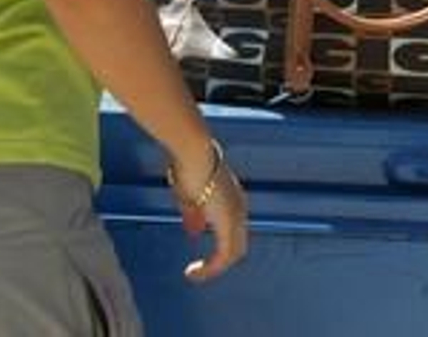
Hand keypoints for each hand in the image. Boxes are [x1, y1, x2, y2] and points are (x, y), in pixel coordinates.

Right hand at [168, 140, 249, 282]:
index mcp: (233, 199)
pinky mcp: (228, 222)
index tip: (200, 255)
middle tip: (197, 272)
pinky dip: (211, 268)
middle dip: (218, 262)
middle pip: (237, 245)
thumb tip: (194, 231)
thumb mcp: (189, 195)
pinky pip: (225, 255)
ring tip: (193, 275)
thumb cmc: (188, 165)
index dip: (219, 247)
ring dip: (213, 268)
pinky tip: (192, 272)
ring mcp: (237, 214)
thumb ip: (194, 215)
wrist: (193, 152)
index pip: (233, 231)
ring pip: (234, 253)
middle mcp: (240, 208)